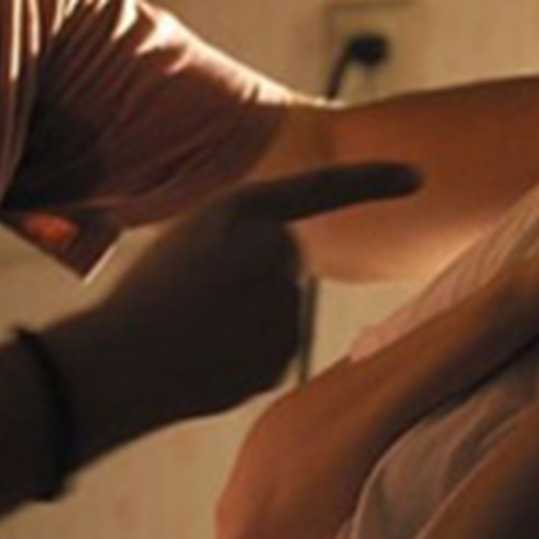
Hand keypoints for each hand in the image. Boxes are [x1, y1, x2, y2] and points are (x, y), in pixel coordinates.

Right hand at [96, 162, 420, 419]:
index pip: (326, 187)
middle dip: (251, 281)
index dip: (374, 180)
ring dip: (242, 324)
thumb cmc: (145, 298)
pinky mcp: (285, 354)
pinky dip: (243, 359)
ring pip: (277, 313)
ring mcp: (285, 303)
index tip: (417, 177)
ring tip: (193, 330)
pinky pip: (271, 352)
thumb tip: (285, 280)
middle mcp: (278, 249)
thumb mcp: (194, 238)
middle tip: (194, 297)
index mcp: (248, 208)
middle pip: (286, 264)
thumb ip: (248, 240)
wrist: (121, 361)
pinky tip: (206, 359)